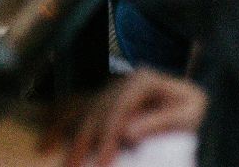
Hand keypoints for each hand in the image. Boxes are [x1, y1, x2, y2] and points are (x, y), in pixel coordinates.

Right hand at [45, 70, 206, 166]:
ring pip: (80, 108)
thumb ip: (161, 122)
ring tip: (48, 153)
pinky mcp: (104, 98)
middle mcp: (122, 81)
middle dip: (81, 144)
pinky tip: (44, 138)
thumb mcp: (189, 114)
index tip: (102, 166)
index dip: (108, 140)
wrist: (194, 102)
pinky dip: (58, 120)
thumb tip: (127, 132)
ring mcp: (110, 88)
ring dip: (62, 132)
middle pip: (95, 113)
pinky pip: (76, 106)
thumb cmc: (194, 110)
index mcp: (143, 81)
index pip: (118, 113)